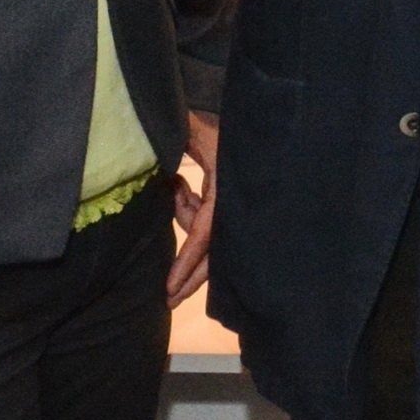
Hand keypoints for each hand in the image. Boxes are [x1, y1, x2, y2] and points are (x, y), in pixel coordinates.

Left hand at [168, 110, 217, 304]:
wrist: (263, 118)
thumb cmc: (226, 126)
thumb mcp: (198, 131)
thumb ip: (182, 141)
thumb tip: (157, 154)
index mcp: (226, 191)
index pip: (204, 235)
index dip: (187, 261)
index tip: (170, 287)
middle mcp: (231, 204)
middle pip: (212, 253)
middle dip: (190, 277)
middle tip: (169, 301)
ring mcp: (231, 205)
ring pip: (204, 234)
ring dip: (183, 219)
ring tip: (174, 187)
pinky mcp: (226, 201)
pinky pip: (204, 219)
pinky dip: (188, 210)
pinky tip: (178, 185)